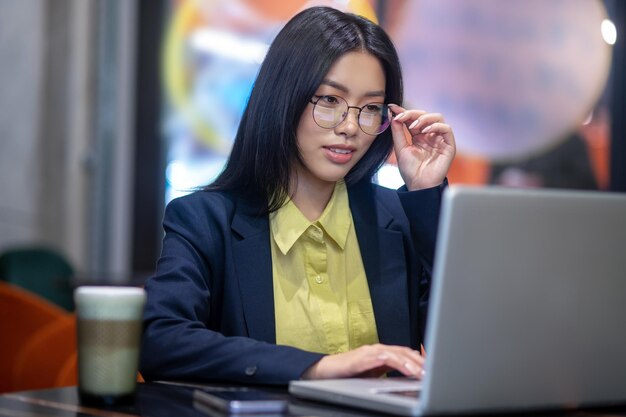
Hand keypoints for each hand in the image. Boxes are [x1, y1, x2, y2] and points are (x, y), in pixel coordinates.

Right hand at [302, 344, 424, 379]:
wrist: (325, 371)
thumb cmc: (347, 374)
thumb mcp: (371, 374)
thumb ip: (387, 371)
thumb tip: (405, 374)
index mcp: (381, 353)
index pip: (405, 353)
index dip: (420, 359)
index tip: (432, 368)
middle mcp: (378, 349)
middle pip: (405, 352)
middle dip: (421, 361)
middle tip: (435, 371)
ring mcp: (371, 351)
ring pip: (398, 353)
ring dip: (413, 363)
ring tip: (424, 373)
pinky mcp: (365, 357)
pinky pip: (385, 358)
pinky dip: (399, 363)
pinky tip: (408, 370)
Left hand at [389, 104, 455, 190]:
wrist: (419, 185)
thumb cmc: (410, 170)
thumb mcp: (400, 149)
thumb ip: (398, 132)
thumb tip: (393, 115)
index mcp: (418, 136)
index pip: (412, 118)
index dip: (403, 111)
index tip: (392, 107)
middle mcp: (430, 135)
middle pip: (424, 115)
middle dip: (412, 113)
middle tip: (401, 117)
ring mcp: (440, 139)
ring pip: (437, 117)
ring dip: (424, 118)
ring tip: (414, 125)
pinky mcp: (449, 145)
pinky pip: (446, 129)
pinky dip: (436, 126)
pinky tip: (424, 131)